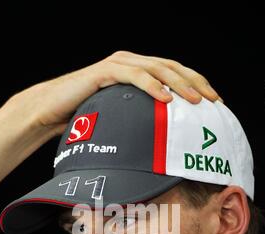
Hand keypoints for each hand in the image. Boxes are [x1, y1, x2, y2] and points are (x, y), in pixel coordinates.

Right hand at [8, 50, 221, 137]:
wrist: (51, 110)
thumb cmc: (85, 116)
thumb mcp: (119, 117)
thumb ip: (139, 118)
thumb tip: (163, 141)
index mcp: (137, 69)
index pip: (174, 72)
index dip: (196, 83)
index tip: (213, 102)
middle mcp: (130, 61)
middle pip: (172, 67)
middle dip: (195, 82)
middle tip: (213, 101)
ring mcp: (118, 64)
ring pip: (157, 68)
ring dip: (179, 84)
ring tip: (195, 101)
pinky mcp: (104, 71)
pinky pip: (134, 76)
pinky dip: (152, 86)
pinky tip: (166, 99)